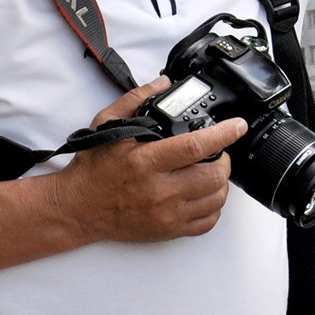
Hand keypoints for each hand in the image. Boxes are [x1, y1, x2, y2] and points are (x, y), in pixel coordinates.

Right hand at [47, 78, 246, 243]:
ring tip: (211, 171)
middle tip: (219, 152)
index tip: (237, 126)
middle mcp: (158, 190)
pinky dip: (213, 207)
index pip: (196, 146)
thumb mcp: (107, 124)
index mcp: (145, 161)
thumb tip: (163, 83)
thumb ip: (136, 100)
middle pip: (213, 175)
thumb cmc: (93, 168)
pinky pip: (206, 222)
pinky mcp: (167, 231)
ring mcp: (165, 214)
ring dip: (221, 182)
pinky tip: (204, 194)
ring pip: (215, 199)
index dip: (224, 134)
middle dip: (224, 160)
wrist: (77, 208)